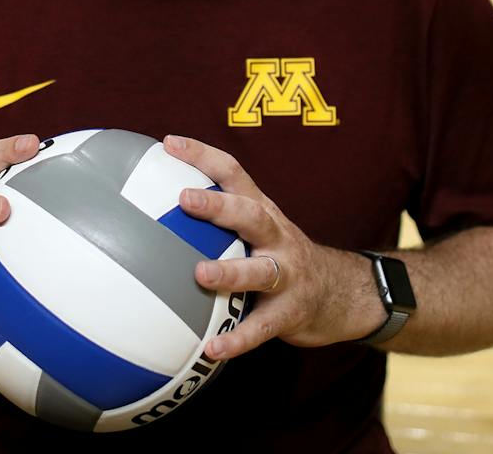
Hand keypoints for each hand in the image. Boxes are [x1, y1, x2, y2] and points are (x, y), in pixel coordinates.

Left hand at [164, 135, 383, 360]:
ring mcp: (287, 275)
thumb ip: (219, 217)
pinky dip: (238, 340)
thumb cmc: (280, 256)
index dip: (203, 155)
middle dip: (220, 205)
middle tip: (185, 199)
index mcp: (263, 212)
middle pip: (251, 215)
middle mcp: (276, 237)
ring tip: (200, 275)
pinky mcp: (290, 313)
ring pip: (260, 271)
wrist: (340, 293)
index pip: (234, 173)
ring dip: (230, 272)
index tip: (169, 143)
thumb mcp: (258, 228)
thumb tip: (152, 205)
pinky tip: (213, 350)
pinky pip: (262, 328)